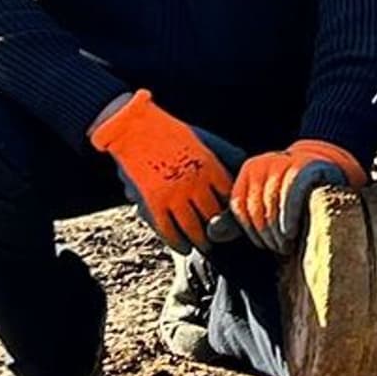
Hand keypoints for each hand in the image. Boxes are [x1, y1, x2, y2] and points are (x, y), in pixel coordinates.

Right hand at [88, 91, 231, 250]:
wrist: (132, 127)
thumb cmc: (171, 132)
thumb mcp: (204, 140)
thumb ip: (228, 154)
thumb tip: (245, 170)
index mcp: (210, 166)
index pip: (231, 198)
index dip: (234, 210)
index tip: (234, 215)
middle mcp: (195, 183)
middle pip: (215, 217)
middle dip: (221, 229)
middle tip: (223, 236)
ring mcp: (174, 196)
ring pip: (195, 230)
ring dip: (202, 241)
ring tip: (206, 245)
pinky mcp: (153, 205)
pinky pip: (170, 233)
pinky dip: (178, 244)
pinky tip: (184, 248)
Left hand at [230, 139, 362, 253]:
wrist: (326, 172)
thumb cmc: (291, 197)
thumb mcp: (262, 208)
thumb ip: (236, 221)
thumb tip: (211, 233)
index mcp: (248, 171)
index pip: (238, 207)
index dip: (249, 231)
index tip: (263, 245)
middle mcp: (263, 163)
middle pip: (254, 207)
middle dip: (264, 234)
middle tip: (277, 248)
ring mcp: (283, 164)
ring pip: (271, 204)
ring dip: (276, 231)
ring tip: (285, 245)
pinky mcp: (304, 169)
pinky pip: (290, 196)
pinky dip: (287, 217)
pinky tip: (289, 233)